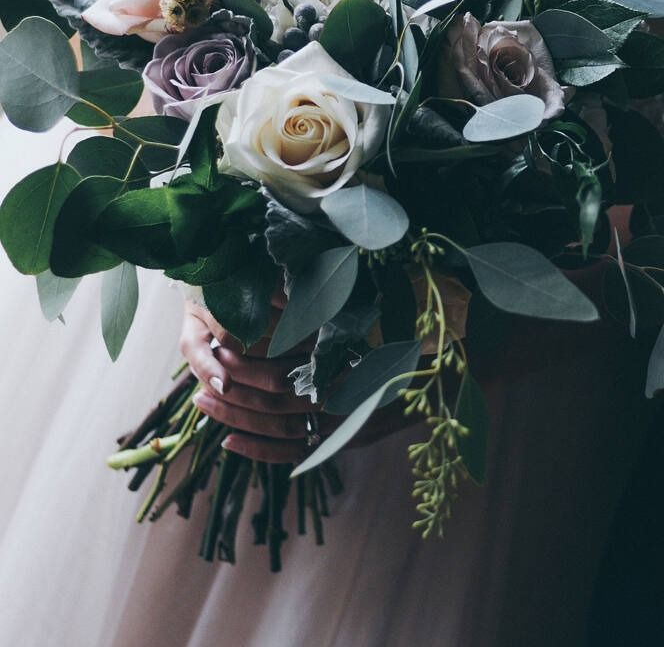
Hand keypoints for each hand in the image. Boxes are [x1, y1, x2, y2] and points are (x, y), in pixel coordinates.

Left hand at [179, 299, 415, 462]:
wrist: (436, 384)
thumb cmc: (396, 345)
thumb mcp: (361, 326)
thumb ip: (320, 321)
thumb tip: (277, 299)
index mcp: (345, 369)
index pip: (286, 371)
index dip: (250, 364)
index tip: (222, 349)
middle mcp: (342, 401)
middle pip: (277, 402)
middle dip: (235, 392)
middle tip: (202, 381)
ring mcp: (341, 428)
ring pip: (279, 428)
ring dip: (238, 419)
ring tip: (204, 405)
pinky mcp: (340, 445)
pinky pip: (293, 453)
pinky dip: (259, 451)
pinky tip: (228, 443)